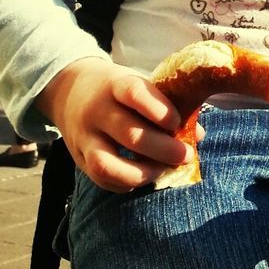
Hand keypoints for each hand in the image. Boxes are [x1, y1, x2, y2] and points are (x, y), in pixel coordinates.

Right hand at [36, 57, 203, 192]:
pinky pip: (101, 179)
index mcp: (115, 85)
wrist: (69, 91)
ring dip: (141, 173)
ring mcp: (85, 137)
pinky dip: (125, 183)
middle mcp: (97, 111)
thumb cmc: (116, 90)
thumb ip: (166, 107)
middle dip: (163, 150)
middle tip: (185, 155)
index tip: (178, 122)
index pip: (134, 94)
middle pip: (129, 135)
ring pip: (107, 164)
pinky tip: (143, 176)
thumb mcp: (137, 85)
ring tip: (162, 170)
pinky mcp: (78, 158)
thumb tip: (199, 135)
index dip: (160, 110)